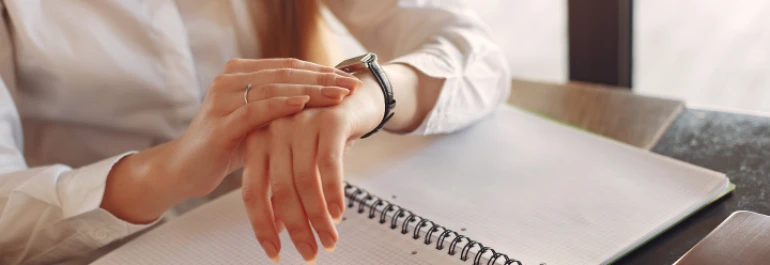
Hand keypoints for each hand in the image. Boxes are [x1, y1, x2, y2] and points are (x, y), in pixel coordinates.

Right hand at [101, 58, 361, 223]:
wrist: (186, 169)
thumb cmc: (228, 146)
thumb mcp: (260, 122)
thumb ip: (283, 106)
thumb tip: (327, 100)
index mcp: (240, 73)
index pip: (288, 67)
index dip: (320, 71)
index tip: (349, 79)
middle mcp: (229, 80)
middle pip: (285, 74)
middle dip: (322, 79)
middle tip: (352, 85)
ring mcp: (222, 99)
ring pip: (274, 88)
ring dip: (310, 91)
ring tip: (338, 95)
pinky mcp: (220, 123)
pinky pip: (255, 110)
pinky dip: (281, 105)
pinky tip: (304, 104)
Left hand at [241, 71, 384, 262]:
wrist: (357, 96)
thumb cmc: (324, 132)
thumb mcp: (299, 159)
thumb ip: (283, 187)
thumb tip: (277, 227)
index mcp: (258, 140)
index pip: (252, 191)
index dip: (262, 225)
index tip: (274, 252)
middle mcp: (274, 130)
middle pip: (278, 190)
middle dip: (295, 228)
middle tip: (309, 253)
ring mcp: (300, 123)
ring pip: (304, 181)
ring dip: (317, 217)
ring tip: (328, 240)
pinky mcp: (329, 120)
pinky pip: (329, 165)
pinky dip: (334, 194)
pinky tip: (339, 214)